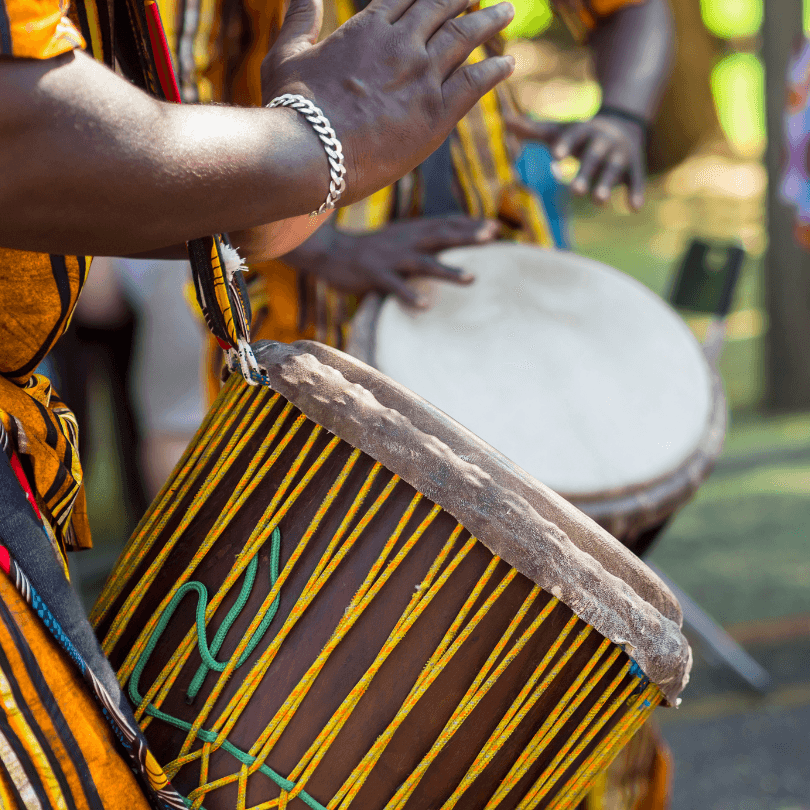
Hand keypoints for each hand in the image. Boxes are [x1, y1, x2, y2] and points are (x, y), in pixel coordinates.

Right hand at [261, 0, 515, 205]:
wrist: (309, 152)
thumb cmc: (292, 108)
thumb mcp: (286, 53)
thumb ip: (299, 17)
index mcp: (367, 28)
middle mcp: (401, 45)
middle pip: (440, 9)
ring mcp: (422, 77)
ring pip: (464, 38)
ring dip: (488, 22)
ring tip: (506, 13)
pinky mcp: (436, 114)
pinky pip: (475, 83)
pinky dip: (495, 70)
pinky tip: (509, 64)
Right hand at [287, 216, 500, 306]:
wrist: (330, 251)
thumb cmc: (369, 249)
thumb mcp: (398, 237)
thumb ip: (422, 238)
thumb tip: (450, 239)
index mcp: (411, 231)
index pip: (445, 224)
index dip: (469, 224)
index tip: (495, 228)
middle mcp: (405, 241)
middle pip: (441, 236)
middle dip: (467, 236)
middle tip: (492, 236)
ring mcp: (391, 258)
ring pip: (424, 263)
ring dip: (449, 271)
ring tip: (472, 278)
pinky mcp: (375, 275)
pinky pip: (395, 287)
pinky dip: (410, 296)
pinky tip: (425, 306)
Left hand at [505, 112, 646, 209]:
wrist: (622, 126)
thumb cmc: (579, 136)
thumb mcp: (558, 130)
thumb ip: (532, 130)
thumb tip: (502, 119)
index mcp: (583, 131)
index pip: (573, 136)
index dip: (565, 144)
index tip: (555, 155)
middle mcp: (603, 141)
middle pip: (593, 157)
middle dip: (585, 172)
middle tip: (574, 191)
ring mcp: (620, 155)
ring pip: (613, 170)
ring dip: (607, 185)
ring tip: (598, 201)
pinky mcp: (634, 167)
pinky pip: (636, 180)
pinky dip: (635, 193)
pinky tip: (634, 209)